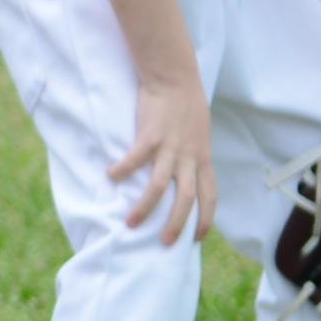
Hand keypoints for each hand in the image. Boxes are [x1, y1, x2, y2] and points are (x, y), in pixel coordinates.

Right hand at [109, 76, 215, 244]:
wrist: (175, 77)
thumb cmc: (186, 104)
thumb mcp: (199, 134)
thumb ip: (193, 155)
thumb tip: (188, 172)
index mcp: (202, 158)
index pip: (209, 196)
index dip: (205, 219)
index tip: (197, 238)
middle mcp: (188, 157)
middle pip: (186, 200)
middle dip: (176, 225)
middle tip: (164, 243)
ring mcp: (169, 148)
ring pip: (159, 187)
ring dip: (144, 208)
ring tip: (130, 223)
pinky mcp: (150, 136)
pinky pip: (134, 160)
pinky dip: (122, 171)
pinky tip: (111, 176)